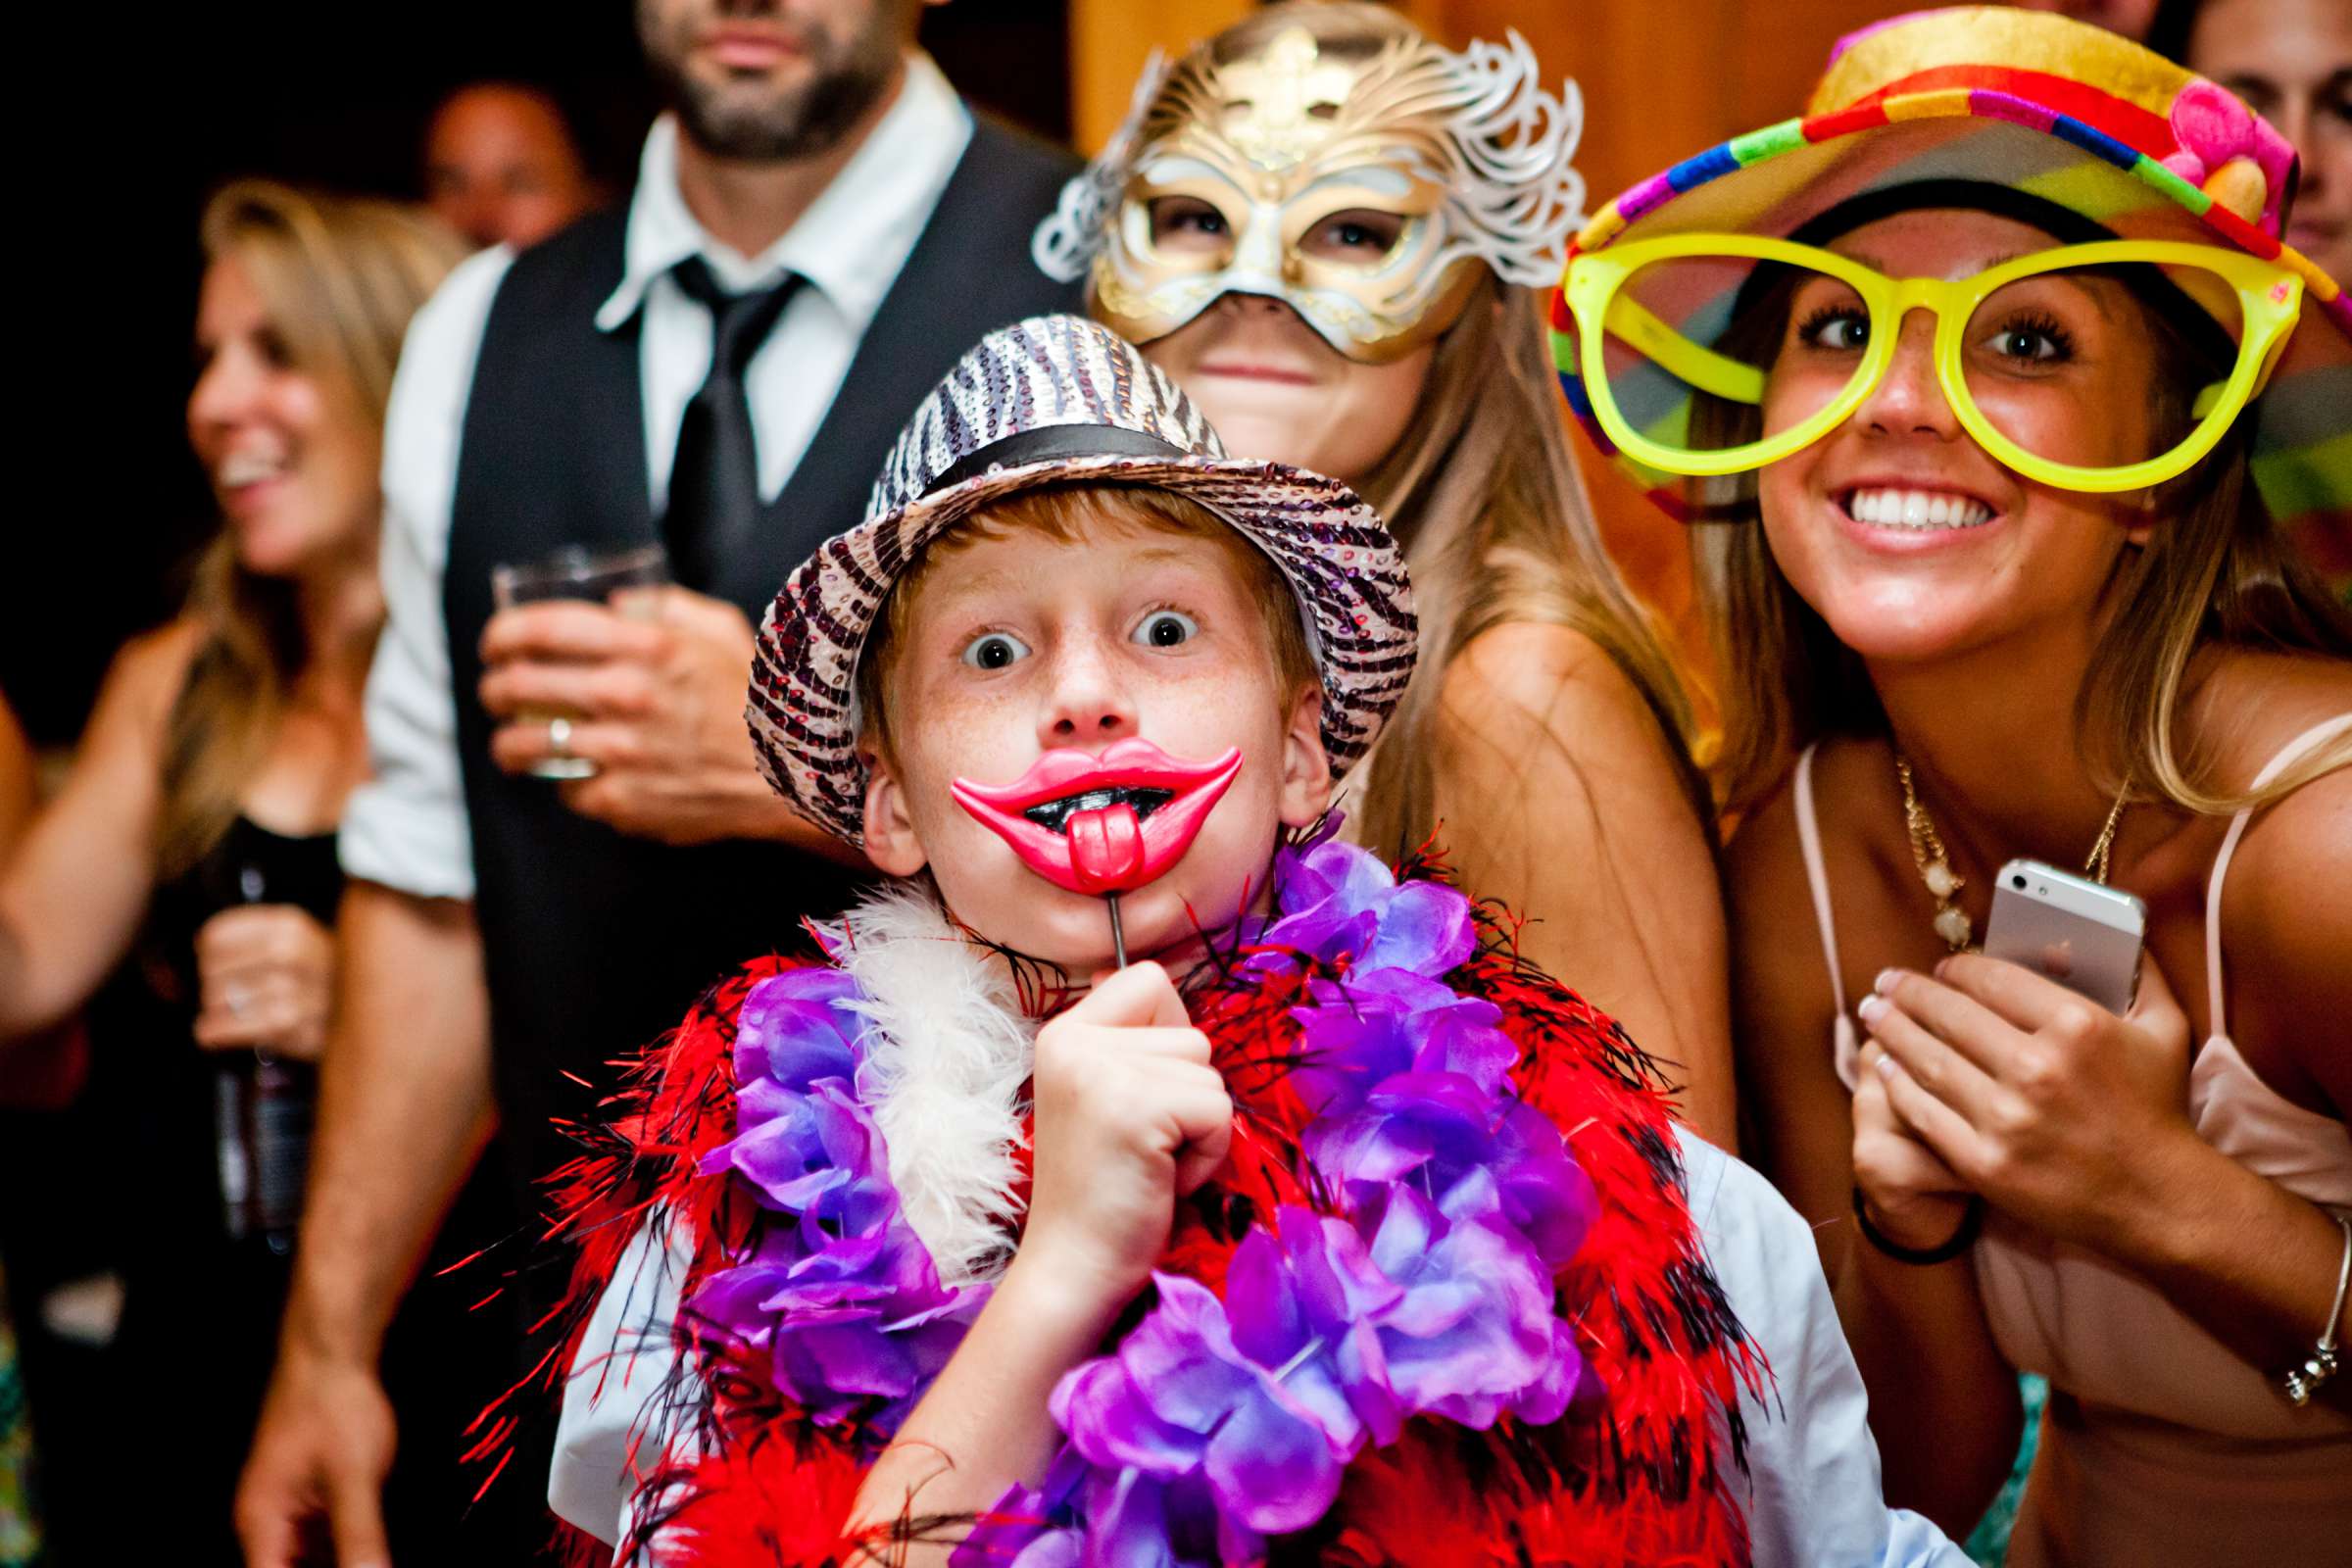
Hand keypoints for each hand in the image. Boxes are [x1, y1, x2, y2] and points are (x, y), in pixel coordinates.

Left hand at [193, 905, 333, 1059]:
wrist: (379, 1009)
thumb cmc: (330, 975)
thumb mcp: (304, 939)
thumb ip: (257, 937)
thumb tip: (200, 947)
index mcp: (290, 924)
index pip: (216, 937)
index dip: (208, 953)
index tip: (213, 963)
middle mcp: (291, 953)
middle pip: (213, 970)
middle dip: (212, 985)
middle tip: (226, 994)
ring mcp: (294, 991)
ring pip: (221, 1001)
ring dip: (215, 1012)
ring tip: (222, 1016)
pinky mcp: (295, 1027)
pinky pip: (235, 1028)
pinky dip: (217, 1033)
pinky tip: (211, 1035)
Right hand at [235, 1344, 396, 1567]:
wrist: (332, 1350)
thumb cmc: (335, 1405)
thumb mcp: (355, 1476)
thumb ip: (359, 1535)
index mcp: (262, 1523)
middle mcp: (266, 1521)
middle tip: (366, 1562)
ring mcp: (287, 1507)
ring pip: (307, 1559)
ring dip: (337, 1562)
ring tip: (369, 1558)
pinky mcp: (310, 1494)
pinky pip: (321, 1539)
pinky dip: (342, 1549)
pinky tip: (369, 1550)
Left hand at [479, 587, 784, 846]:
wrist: (794, 773)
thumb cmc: (757, 697)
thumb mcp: (722, 629)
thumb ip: (667, 605)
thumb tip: (614, 600)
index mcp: (647, 645)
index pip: (543, 627)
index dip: (503, 633)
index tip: (495, 643)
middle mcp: (627, 694)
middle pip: (519, 684)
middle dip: (493, 687)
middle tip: (495, 692)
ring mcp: (621, 751)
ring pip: (524, 743)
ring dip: (506, 741)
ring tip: (509, 742)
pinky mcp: (623, 799)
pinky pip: (567, 789)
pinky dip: (566, 783)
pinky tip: (576, 777)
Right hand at [1017, 962, 1231, 1311]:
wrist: (1073, 1267)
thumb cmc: (1105, 1190)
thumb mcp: (1106, 1096)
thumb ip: (1132, 1046)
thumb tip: (1171, 990)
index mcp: (1063, 1032)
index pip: (1147, 979)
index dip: (1169, 1034)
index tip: (1143, 1096)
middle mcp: (1072, 1039)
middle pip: (1191, 1032)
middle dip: (1188, 1094)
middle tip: (1143, 1143)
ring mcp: (1101, 1071)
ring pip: (1209, 1073)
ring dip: (1198, 1127)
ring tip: (1150, 1162)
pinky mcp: (1136, 1108)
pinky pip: (1218, 1111)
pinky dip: (1206, 1154)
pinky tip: (1162, 1179)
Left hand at [1860, 952, 2195, 1257]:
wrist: (2160, 1201)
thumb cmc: (2159, 1110)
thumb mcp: (2164, 1030)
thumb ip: (2140, 974)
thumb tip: (2119, 931)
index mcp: (2076, 1025)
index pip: (1993, 979)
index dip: (1958, 968)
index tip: (1942, 967)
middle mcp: (2037, 1068)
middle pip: (1950, 1015)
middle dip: (1910, 993)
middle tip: (1886, 981)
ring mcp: (2007, 1118)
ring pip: (1929, 1060)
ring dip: (1892, 1031)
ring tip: (1873, 1013)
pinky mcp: (1985, 1162)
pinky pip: (1925, 1113)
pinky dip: (1898, 1085)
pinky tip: (1884, 1066)